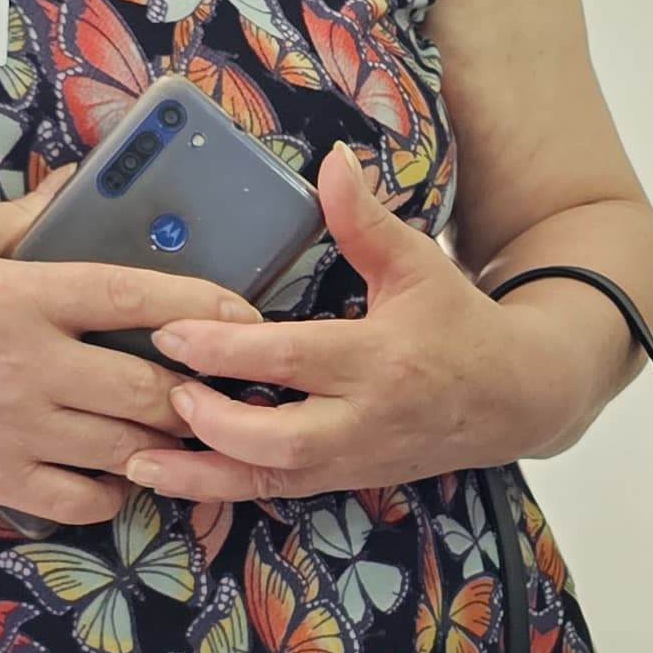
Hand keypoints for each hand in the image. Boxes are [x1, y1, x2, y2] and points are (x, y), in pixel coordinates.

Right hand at [0, 172, 257, 527]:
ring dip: (165, 443)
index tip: (245, 313)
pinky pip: (81, 500)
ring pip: (126, 448)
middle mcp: (31, 365)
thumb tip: (79, 185)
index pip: (139, 295)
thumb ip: (24, 217)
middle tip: (216, 386)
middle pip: (150, 388)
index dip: (205, 305)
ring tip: (180, 430)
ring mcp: (15, 427)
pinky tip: (118, 473)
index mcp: (24, 294)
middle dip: (196, 391)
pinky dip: (114, 492)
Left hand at [129, 145, 559, 502]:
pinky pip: (278, 493)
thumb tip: (331, 160)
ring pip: (274, 481)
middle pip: (281, 439)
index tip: (171, 333)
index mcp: (381, 359)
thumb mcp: (417, 264)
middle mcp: (367, 419)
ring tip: (138, 461)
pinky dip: (224, 489)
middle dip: (214, 424)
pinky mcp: (347, 478)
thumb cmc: (458, 324)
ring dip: (203, 477)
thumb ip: (364, 219)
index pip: (293, 358)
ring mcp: (356, 458)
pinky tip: (176, 478)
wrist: (514, 398)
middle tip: (164, 393)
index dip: (226, 349)